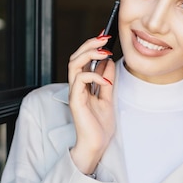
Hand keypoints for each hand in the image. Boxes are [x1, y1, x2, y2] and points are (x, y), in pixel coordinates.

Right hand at [67, 34, 115, 174]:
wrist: (96, 145)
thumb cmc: (99, 126)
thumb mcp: (108, 98)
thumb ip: (106, 80)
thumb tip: (108, 63)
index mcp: (83, 85)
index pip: (83, 59)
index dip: (92, 46)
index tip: (105, 37)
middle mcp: (76, 87)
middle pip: (75, 57)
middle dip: (89, 44)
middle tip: (104, 38)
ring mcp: (75, 93)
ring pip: (74, 64)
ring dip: (89, 54)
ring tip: (104, 52)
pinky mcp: (76, 100)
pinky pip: (80, 80)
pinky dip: (94, 76)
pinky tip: (105, 80)